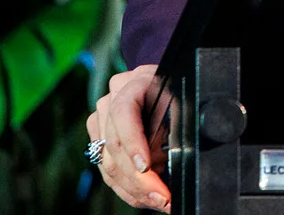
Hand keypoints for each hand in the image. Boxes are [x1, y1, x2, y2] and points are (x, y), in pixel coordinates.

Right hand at [88, 63, 172, 209]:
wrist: (164, 87)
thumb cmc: (178, 93)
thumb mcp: (184, 101)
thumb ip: (178, 121)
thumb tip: (175, 155)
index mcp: (134, 82)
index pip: (123, 112)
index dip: (133, 142)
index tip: (146, 167)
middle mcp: (111, 99)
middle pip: (115, 145)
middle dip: (140, 179)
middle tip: (164, 198)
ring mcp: (101, 119)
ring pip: (109, 163)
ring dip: (135, 189)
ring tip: (160, 201)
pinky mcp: (99, 138)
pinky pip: (107, 169)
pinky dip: (128, 188)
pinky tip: (147, 197)